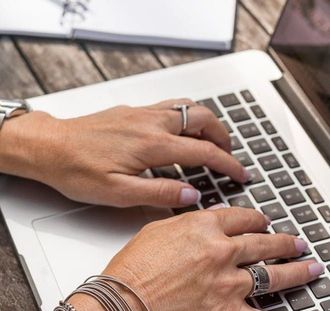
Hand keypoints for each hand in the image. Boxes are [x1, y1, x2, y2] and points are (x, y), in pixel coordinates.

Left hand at [0, 99, 248, 207]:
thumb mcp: (118, 193)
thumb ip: (159, 194)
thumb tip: (191, 195)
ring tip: (211, 139)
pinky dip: (186, 115)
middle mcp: (151, 122)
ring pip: (187, 106)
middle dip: (223, 135)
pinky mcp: (133, 110)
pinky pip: (169, 105)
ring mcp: (142, 112)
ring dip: (206, 121)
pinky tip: (181, 129)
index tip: (241, 173)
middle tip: (229, 154)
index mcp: (152, 144)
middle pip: (202, 118)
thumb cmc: (77, 169)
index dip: (227, 164)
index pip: (203, 151)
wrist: (50, 146)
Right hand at [95, 207, 322, 310]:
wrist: (124, 300)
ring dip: (294, 268)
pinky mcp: (225, 310)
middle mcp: (220, 250)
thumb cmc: (136, 265)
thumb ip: (189, 223)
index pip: (241, 216)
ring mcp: (227, 282)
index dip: (256, 217)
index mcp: (203, 226)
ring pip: (271, 272)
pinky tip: (286, 303)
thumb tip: (208, 221)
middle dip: (284, 240)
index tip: (263, 220)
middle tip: (296, 241)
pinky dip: (273, 306)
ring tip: (309, 265)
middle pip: (263, 241)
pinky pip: (258, 310)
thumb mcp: (160, 229)